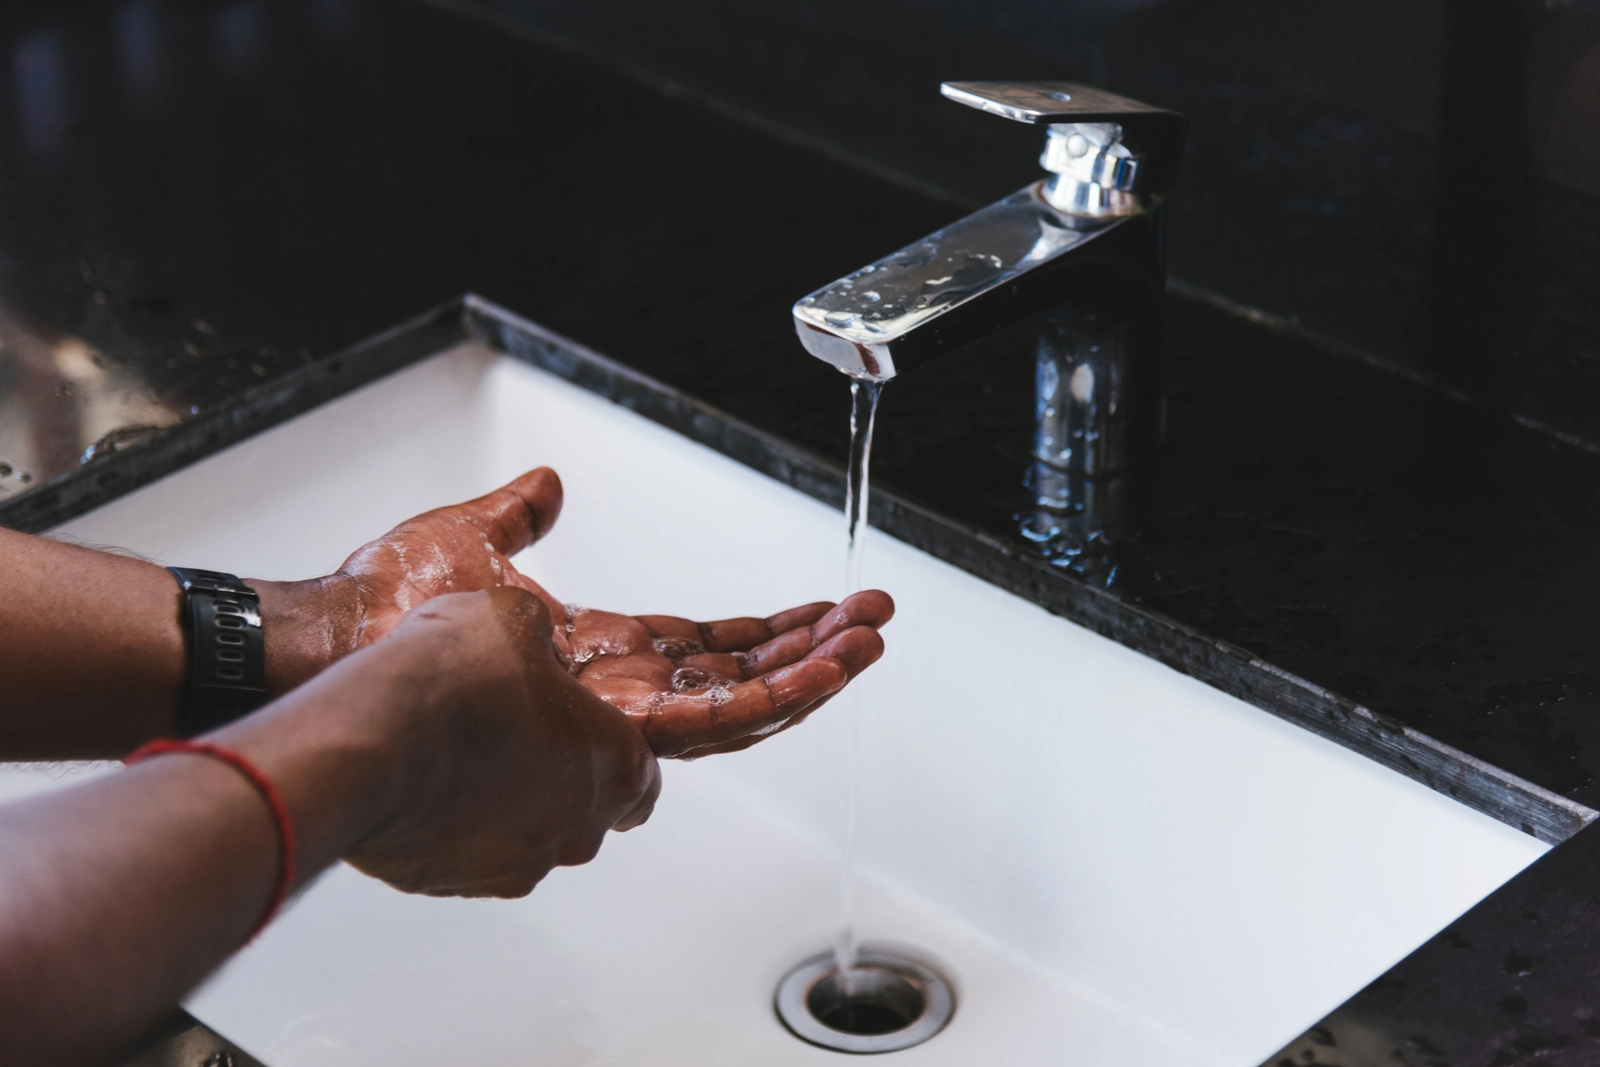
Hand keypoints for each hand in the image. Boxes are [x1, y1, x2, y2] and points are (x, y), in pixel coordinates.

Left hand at [256, 468, 894, 758]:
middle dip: (814, 653)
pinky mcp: (612, 726)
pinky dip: (776, 693)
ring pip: (742, 706)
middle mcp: (620, 693)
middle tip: (872, 623)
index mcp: (603, 653)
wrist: (341, 638)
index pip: (710, 647)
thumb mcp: (474, 541)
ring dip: (813, 672)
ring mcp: (617, 716)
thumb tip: (544, 488)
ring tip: (869, 640)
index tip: (825, 611)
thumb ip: (520, 519)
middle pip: (741, 681)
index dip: (772, 632)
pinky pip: (714, 720)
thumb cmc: (386, 606)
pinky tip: (824, 666)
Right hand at [306, 587, 660, 897]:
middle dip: (561, 773)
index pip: (644, 777)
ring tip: (463, 750)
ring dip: (508, 800)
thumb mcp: (514, 617)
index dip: (614, 749)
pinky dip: (458, 824)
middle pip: (588, 808)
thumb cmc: (453, 683)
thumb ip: (542, 636)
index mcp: (618, 767)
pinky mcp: (458, 885)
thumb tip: (532, 644)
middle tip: (517, 730)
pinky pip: (470, 853)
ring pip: (529, 834)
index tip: (588, 733)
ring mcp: (521, 865)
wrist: (369, 746)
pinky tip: (428, 780)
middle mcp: (581, 830)